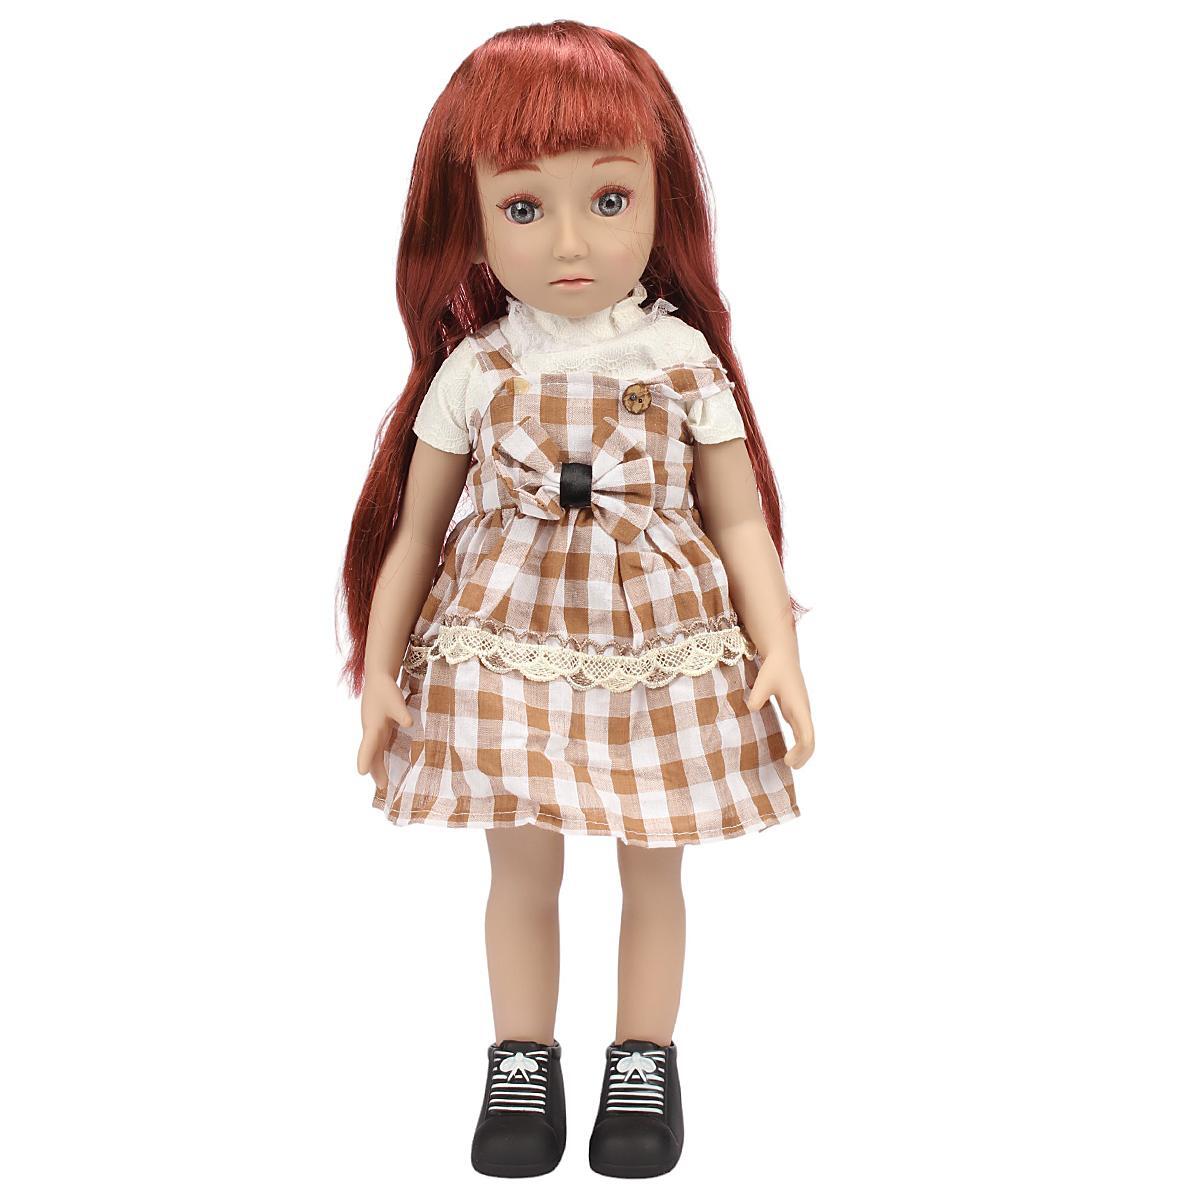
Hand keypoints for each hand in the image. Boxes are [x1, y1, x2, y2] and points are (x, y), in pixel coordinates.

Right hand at [357, 673, 413, 789]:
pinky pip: (377, 747)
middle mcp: (371, 731)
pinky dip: (380, 758)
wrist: (377, 679)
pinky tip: (386, 764)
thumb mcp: (395, 701)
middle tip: (383, 788)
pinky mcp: (378, 728)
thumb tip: (410, 723)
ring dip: (378, 767)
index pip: (368, 746)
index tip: (361, 772)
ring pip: (374, 752)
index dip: (365, 759)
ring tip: (384, 783)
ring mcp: (373, 731)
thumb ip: (402, 713)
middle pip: (371, 755)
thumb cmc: (386, 690)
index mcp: (373, 726)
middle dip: (375, 771)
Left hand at [747, 652, 814, 768]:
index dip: (800, 751)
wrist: (783, 657)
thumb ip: (757, 695)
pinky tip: (789, 753)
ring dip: (802, 752)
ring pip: (808, 737)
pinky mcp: (796, 712)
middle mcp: (803, 711)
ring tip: (789, 764)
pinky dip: (798, 745)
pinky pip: (802, 733)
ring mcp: (801, 712)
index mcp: (798, 706)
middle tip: (788, 767)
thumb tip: (752, 709)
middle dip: (803, 755)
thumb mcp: (764, 680)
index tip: (787, 761)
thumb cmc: (774, 668)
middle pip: (810, 740)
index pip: (807, 734)